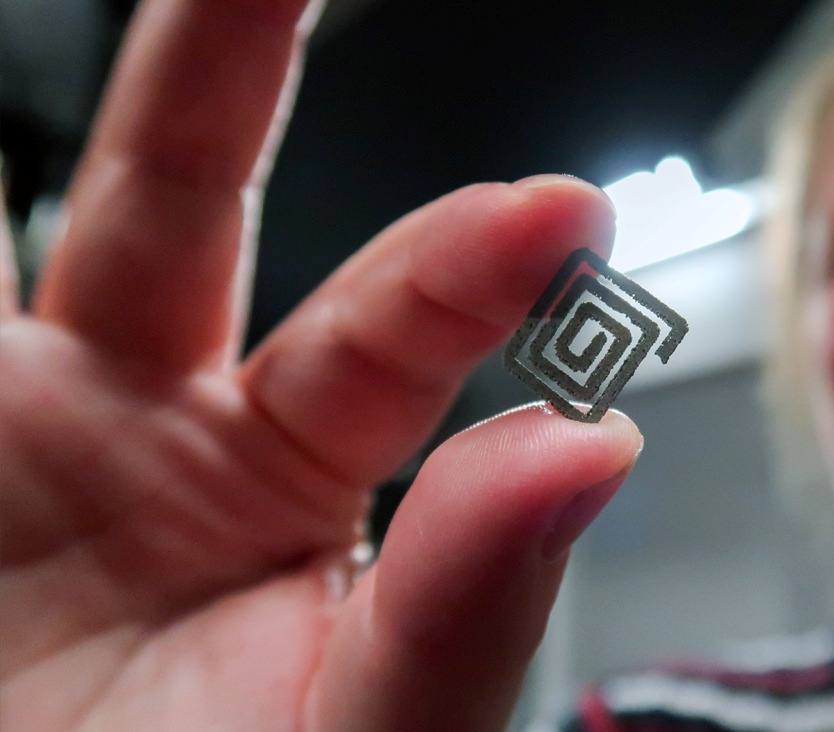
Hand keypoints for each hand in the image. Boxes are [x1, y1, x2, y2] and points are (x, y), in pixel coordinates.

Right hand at [0, 1, 640, 729]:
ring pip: (66, 213)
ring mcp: (35, 424)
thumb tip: (590, 449)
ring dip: (90, 95)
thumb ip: (468, 604)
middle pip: (199, 203)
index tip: (560, 211)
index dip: (473, 262)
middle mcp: (170, 426)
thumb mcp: (361, 730)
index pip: (396, 332)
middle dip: (232, 68)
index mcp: (299, 482)